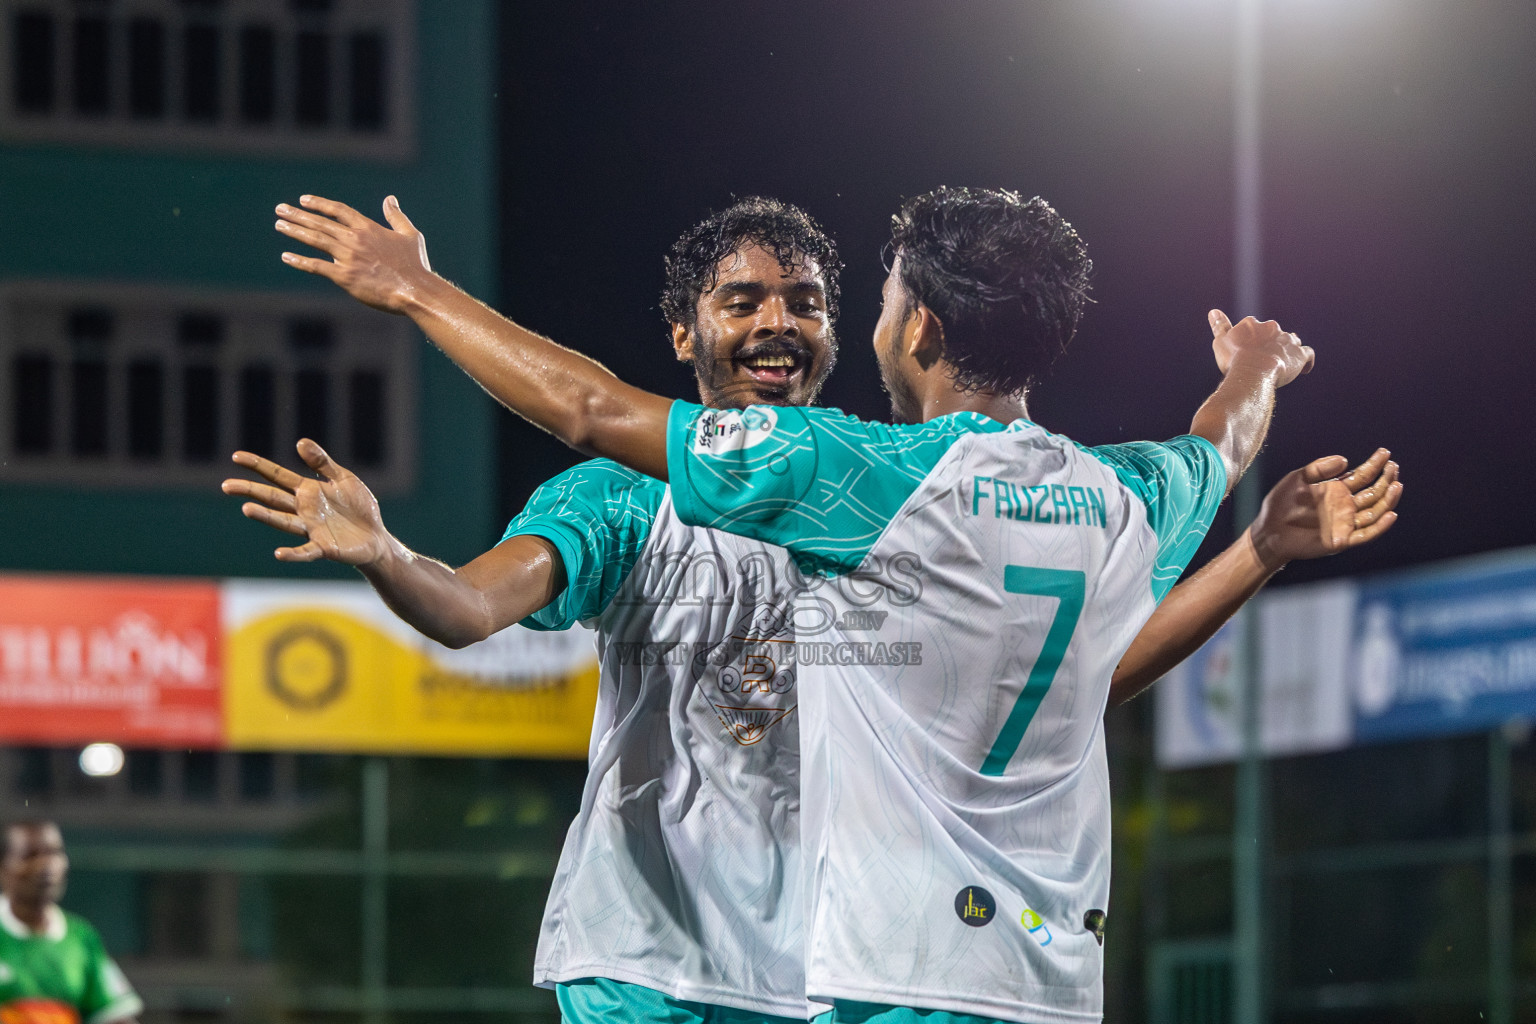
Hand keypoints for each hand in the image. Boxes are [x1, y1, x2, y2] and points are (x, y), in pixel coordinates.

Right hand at [222, 439, 391, 563]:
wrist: (377, 537)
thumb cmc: (359, 507)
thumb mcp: (344, 478)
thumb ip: (323, 463)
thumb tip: (299, 442)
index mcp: (308, 491)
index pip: (277, 476)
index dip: (258, 466)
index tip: (236, 456)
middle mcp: (304, 510)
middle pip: (272, 498)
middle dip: (250, 491)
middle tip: (226, 485)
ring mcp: (311, 529)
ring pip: (284, 521)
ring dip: (266, 516)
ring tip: (246, 509)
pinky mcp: (324, 547)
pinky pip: (306, 550)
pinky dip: (293, 553)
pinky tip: (279, 553)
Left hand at [276, 195, 431, 313]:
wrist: (414, 290)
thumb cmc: (415, 265)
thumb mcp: (410, 235)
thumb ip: (396, 216)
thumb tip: (390, 199)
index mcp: (368, 228)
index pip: (339, 210)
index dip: (320, 204)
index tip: (304, 200)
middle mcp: (354, 239)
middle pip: (321, 222)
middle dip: (298, 215)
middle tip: (280, 209)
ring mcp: (348, 257)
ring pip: (315, 239)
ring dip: (295, 231)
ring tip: (280, 224)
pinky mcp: (344, 276)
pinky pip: (317, 266)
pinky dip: (300, 261)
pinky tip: (286, 256)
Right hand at [1208, 309, 1314, 386]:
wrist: (1252, 373)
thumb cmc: (1234, 359)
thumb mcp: (1221, 342)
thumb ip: (1219, 326)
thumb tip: (1213, 311)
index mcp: (1252, 324)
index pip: (1254, 327)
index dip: (1251, 339)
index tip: (1247, 351)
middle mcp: (1272, 328)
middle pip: (1274, 332)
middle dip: (1271, 343)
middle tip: (1263, 360)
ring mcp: (1287, 340)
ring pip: (1292, 341)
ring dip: (1288, 349)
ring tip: (1283, 363)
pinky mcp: (1300, 354)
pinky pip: (1308, 355)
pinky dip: (1305, 361)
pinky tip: (1303, 369)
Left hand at [1248, 448, 1401, 569]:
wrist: (1268, 529)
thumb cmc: (1281, 503)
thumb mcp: (1297, 478)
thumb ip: (1319, 469)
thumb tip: (1345, 460)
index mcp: (1337, 490)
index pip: (1362, 476)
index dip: (1375, 465)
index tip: (1385, 453)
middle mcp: (1345, 506)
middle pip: (1373, 492)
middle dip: (1385, 479)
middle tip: (1393, 467)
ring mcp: (1345, 523)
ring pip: (1375, 511)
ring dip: (1387, 499)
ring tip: (1396, 485)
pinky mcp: (1342, 539)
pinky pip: (1366, 534)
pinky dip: (1380, 526)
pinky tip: (1390, 514)